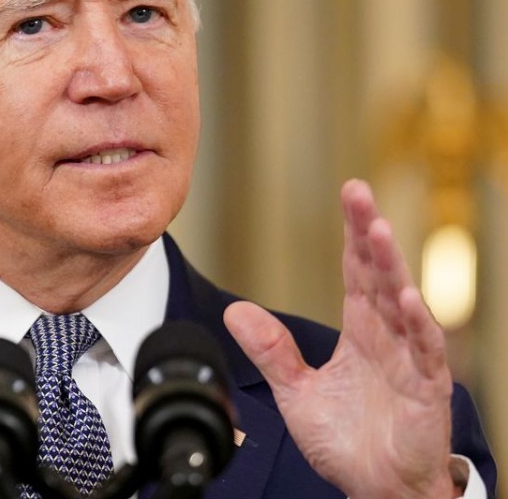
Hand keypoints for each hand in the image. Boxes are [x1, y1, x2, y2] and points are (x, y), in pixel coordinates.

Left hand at [224, 180, 455, 498]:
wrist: (374, 490)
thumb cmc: (346, 442)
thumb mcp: (296, 391)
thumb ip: (271, 350)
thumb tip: (235, 310)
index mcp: (361, 332)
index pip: (356, 273)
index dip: (353, 235)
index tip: (350, 194)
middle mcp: (386, 337)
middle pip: (378, 275)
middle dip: (369, 233)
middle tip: (359, 192)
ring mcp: (409, 360)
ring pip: (402, 303)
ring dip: (390, 266)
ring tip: (377, 231)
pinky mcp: (426, 389)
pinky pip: (423, 349)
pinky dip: (415, 322)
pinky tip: (402, 295)